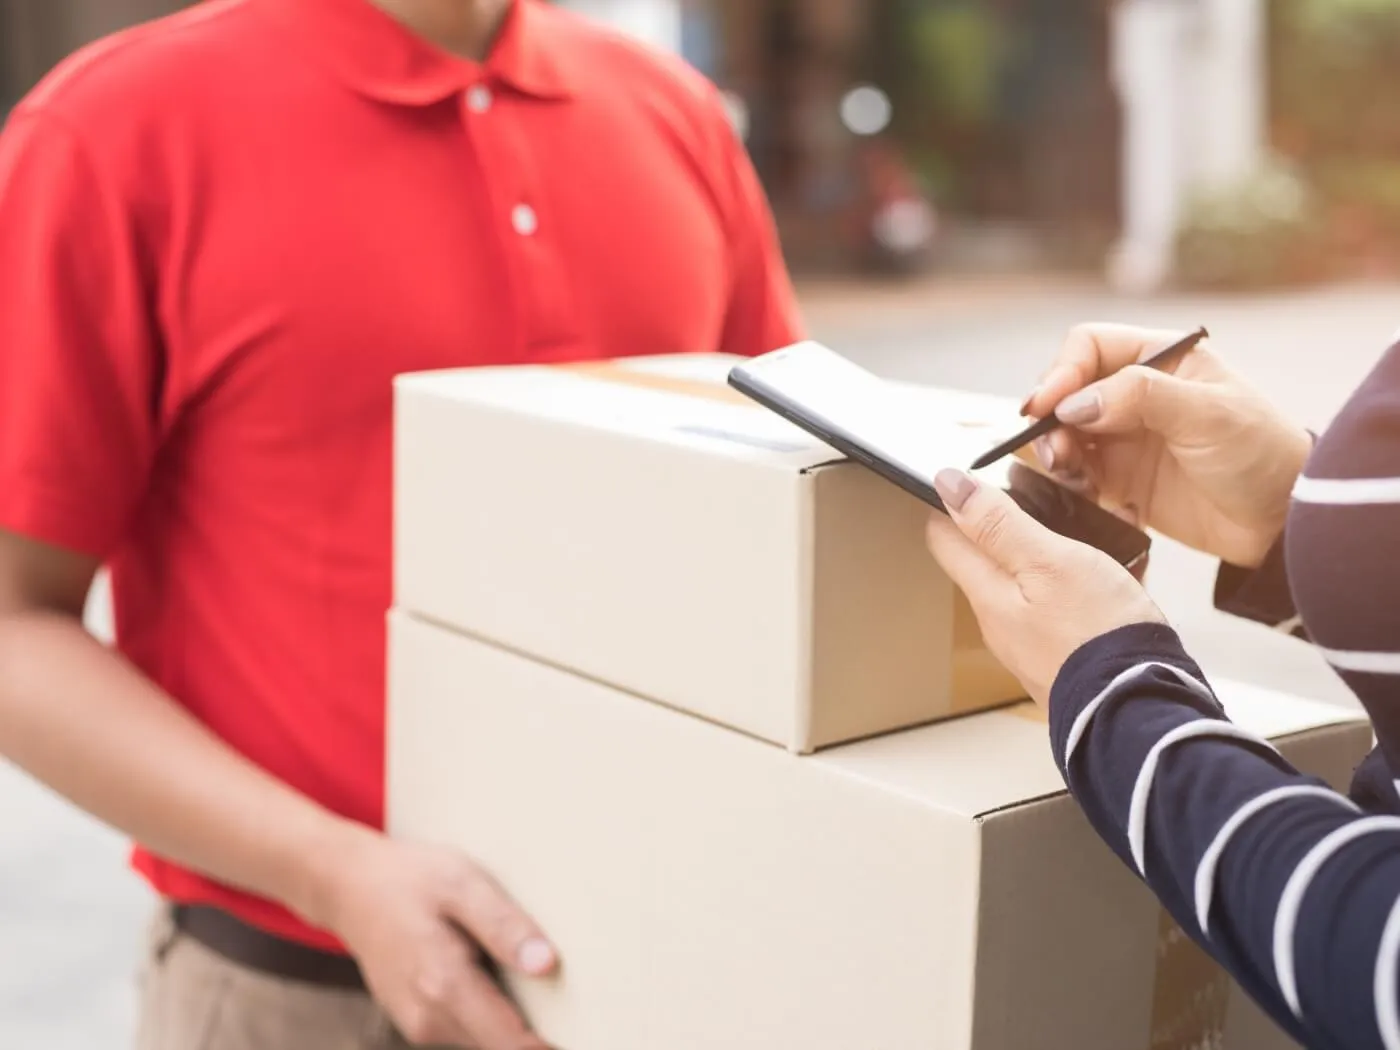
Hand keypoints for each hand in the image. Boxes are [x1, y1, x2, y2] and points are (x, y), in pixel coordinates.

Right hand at [317, 829, 556, 1048]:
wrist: (347, 887)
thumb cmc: (408, 878)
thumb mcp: (461, 884)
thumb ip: (503, 925)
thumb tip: (548, 965)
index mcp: (445, 985)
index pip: (513, 1044)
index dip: (551, 1047)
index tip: (590, 1034)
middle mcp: (429, 1018)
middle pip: (503, 1046)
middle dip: (541, 1032)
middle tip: (575, 1003)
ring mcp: (420, 1024)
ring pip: (486, 1039)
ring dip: (515, 1021)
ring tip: (532, 974)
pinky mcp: (418, 1020)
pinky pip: (469, 1028)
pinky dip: (491, 1012)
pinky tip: (496, 971)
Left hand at [926, 469, 1164, 705]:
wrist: (1142, 707)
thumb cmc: (1097, 636)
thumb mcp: (1049, 562)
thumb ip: (998, 525)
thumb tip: (949, 487)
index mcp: (989, 595)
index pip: (946, 540)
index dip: (951, 506)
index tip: (962, 483)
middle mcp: (1004, 622)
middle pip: (990, 560)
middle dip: (1006, 525)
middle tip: (1033, 494)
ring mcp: (1036, 641)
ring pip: (1034, 581)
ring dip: (1053, 552)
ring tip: (1088, 528)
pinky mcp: (1070, 654)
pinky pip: (1068, 606)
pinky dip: (1086, 582)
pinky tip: (1116, 571)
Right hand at [1022, 324, 1311, 567]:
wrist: (1281, 522)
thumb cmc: (1260, 454)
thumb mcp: (1208, 414)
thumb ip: (1140, 397)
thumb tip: (1074, 404)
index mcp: (1160, 359)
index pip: (1089, 347)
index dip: (1062, 372)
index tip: (1046, 406)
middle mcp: (1133, 393)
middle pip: (1066, 392)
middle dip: (1050, 419)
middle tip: (1055, 451)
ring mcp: (1123, 437)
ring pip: (1062, 434)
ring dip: (1054, 452)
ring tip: (1070, 475)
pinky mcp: (1118, 479)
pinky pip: (1073, 475)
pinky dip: (1068, 484)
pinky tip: (1085, 495)